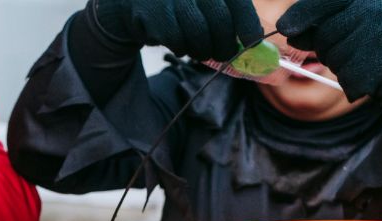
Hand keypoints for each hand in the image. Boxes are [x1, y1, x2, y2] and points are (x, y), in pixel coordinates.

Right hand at [91, 0, 263, 61]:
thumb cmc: (174, 5)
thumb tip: (253, 38)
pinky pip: (177, 41)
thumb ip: (225, 12)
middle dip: (225, 44)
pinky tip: (178, 44)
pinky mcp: (153, 11)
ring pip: (198, 34)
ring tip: (199, 49)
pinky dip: (181, 48)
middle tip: (225, 54)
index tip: (253, 42)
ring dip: (202, 49)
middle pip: (219, 20)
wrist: (128, 2)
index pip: (236, 1)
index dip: (247, 23)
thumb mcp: (201, 1)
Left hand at [277, 0, 381, 118]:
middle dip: (328, 47)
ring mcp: (378, 39)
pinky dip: (353, 83)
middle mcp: (374, 12)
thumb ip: (323, 22)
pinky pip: (346, 80)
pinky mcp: (379, 67)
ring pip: (333, 60)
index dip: (302, 15)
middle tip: (354, 46)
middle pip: (323, 37)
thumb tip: (287, 30)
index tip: (284, 28)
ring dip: (342, 66)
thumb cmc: (377, 41)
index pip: (324, 2)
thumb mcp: (355, 19)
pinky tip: (371, 74)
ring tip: (367, 58)